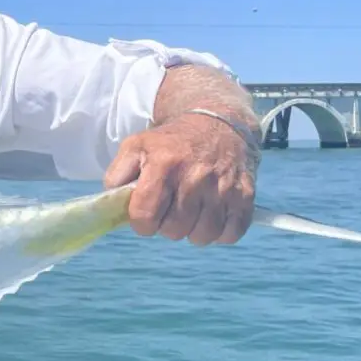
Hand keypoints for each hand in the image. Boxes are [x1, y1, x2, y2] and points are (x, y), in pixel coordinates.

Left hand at [102, 112, 257, 244]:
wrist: (218, 123)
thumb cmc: (170, 142)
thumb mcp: (135, 146)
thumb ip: (117, 175)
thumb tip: (114, 204)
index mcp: (164, 165)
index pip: (145, 217)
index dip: (141, 223)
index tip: (145, 214)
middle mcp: (195, 177)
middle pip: (174, 230)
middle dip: (167, 226)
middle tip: (170, 209)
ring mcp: (223, 187)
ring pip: (202, 236)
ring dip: (193, 231)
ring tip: (190, 212)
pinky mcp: (245, 195)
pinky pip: (231, 234)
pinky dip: (220, 232)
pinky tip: (212, 215)